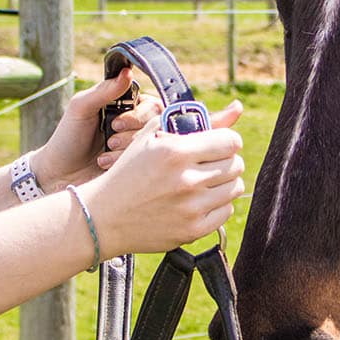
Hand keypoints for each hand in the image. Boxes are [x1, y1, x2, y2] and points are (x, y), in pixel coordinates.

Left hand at [30, 69, 159, 190]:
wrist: (60, 174)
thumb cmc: (68, 137)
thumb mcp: (81, 107)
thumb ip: (105, 90)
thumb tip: (127, 72)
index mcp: (124, 105)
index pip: (150, 103)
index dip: (137, 114)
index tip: (116, 123)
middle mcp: (134, 123)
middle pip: (155, 122)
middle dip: (131, 132)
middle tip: (110, 139)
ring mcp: (135, 145)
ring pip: (150, 142)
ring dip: (124, 148)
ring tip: (104, 151)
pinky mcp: (134, 164)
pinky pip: (145, 161)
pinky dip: (122, 161)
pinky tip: (105, 163)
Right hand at [78, 99, 245, 255]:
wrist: (103, 217)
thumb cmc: (127, 173)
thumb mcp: (148, 138)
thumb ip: (182, 121)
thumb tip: (232, 109)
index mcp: (175, 152)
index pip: (230, 141)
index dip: (227, 140)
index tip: (220, 144)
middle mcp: (186, 180)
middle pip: (236, 164)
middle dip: (226, 160)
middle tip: (212, 162)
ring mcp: (191, 208)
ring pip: (235, 188)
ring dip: (224, 182)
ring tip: (206, 181)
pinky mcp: (192, 230)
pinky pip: (226, 211)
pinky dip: (217, 205)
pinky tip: (200, 200)